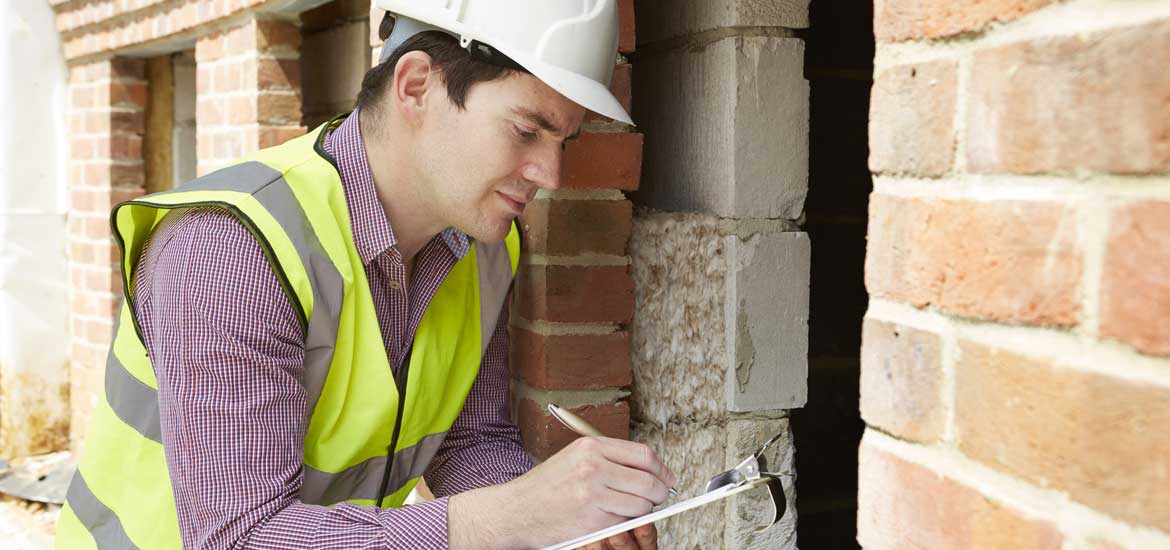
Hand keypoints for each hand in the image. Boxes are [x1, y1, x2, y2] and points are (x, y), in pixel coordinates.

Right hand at [448, 436, 674, 548]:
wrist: (516, 511)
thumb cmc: (545, 486)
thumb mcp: (574, 458)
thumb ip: (609, 459)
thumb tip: (647, 468)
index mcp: (591, 448)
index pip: (643, 454)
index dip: (661, 469)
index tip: (666, 478)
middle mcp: (593, 468)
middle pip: (648, 480)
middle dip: (659, 492)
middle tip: (658, 497)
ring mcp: (593, 495)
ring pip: (641, 504)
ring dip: (643, 511)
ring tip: (631, 509)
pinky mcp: (592, 520)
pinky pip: (625, 522)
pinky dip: (626, 523)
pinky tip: (614, 519)